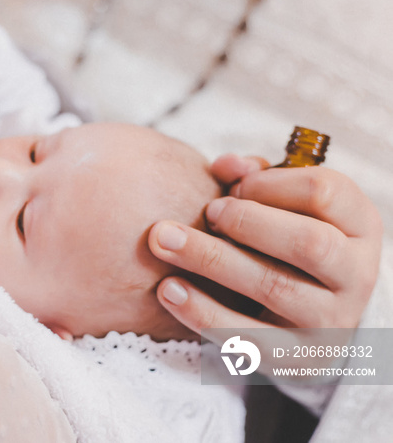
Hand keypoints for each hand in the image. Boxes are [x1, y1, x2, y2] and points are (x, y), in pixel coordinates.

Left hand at [148, 155, 382, 354]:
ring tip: (163, 242)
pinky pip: (248, 338)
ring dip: (211, 260)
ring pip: (274, 287)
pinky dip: (203, 312)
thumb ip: (255, 179)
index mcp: (359, 227)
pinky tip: (168, 290)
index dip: (271, 183)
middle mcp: (356, 275)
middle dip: (246, 221)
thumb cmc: (285, 245)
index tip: (235, 187)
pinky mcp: (296, 358)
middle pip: (307, 242)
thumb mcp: (284, 208)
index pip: (325, 191)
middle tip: (206, 211)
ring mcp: (331, 321)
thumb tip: (227, 165)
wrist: (308, 320)